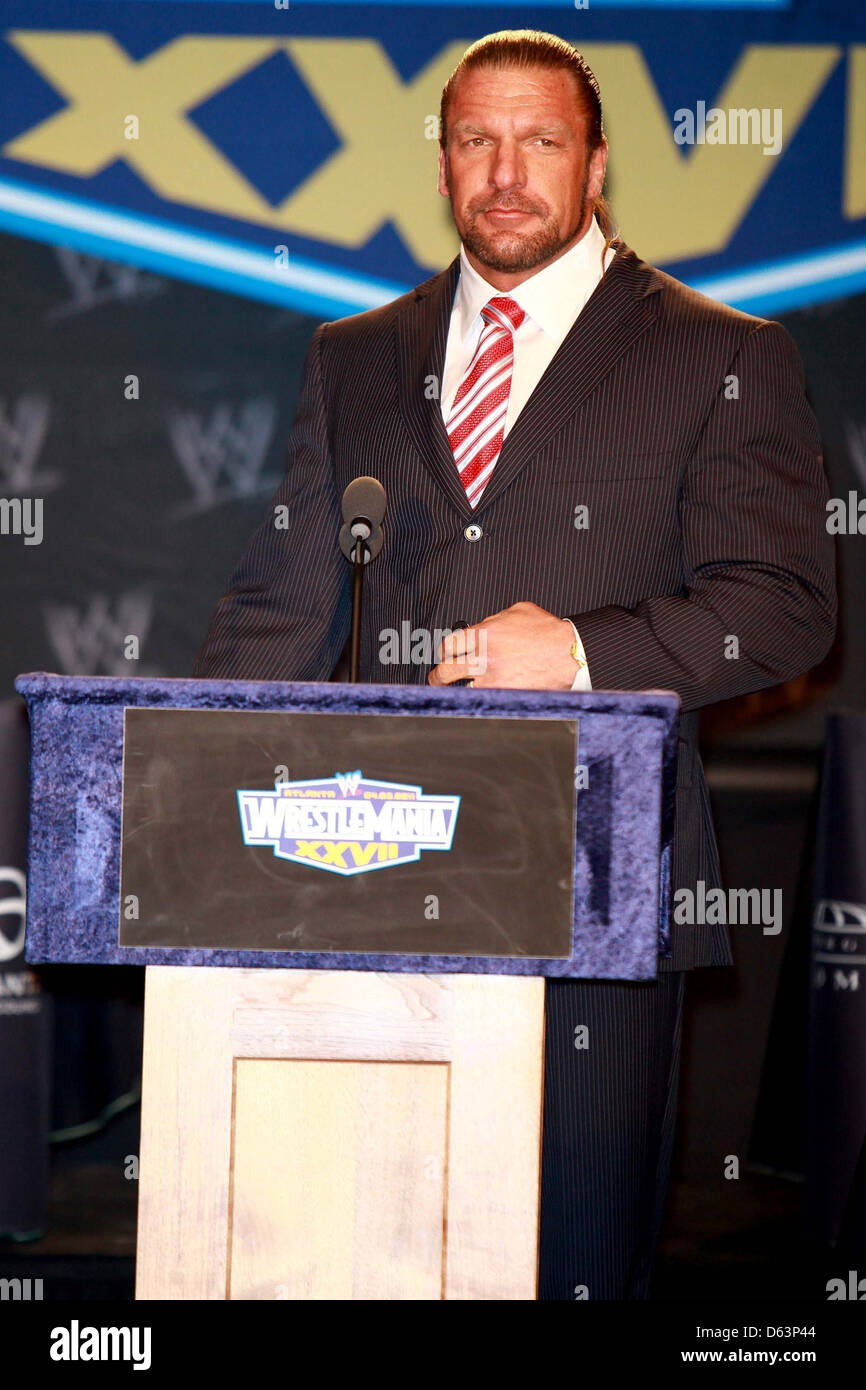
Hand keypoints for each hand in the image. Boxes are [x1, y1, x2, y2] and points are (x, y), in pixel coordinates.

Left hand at [428, 602, 577, 689]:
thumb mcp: (518, 611)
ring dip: (459, 691)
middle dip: (438, 678)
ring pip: (462, 689)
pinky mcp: (505, 694)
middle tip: (438, 680)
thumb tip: (483, 625)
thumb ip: (494, 618)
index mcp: (484, 633)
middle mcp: (484, 657)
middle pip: (446, 671)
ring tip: (457, 692)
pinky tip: (482, 698)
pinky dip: (481, 699)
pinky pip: (484, 699)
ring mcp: (493, 679)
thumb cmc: (548, 633)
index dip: (444, 653)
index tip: (445, 657)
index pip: (449, 645)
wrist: (569, 654)